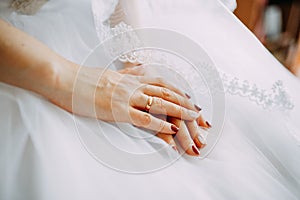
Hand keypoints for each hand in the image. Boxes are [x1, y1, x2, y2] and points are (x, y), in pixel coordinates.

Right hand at [53, 64, 199, 133]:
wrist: (64, 78)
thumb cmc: (84, 78)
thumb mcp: (110, 72)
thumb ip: (126, 71)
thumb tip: (139, 67)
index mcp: (131, 78)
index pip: (162, 83)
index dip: (179, 91)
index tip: (191, 99)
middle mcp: (132, 85)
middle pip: (166, 92)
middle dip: (186, 103)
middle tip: (200, 113)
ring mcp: (125, 96)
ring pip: (159, 103)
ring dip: (179, 111)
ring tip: (194, 120)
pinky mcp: (116, 109)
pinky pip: (143, 117)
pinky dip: (159, 123)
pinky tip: (171, 129)